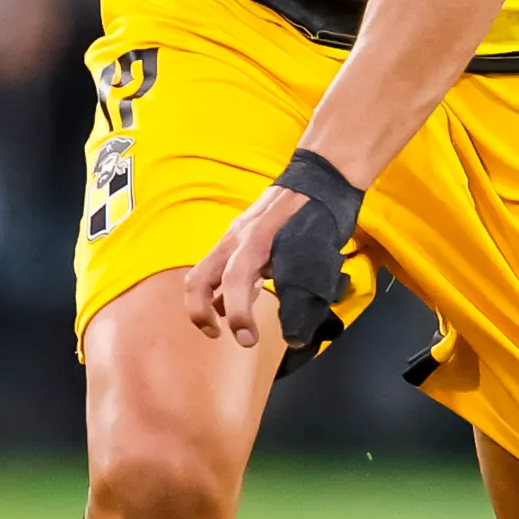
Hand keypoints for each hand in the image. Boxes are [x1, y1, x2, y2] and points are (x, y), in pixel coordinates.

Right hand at [181, 158, 361, 355]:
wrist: (320, 178)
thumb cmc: (320, 215)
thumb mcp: (317, 258)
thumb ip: (302, 297)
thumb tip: (294, 336)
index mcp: (256, 241)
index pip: (234, 282)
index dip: (238, 316)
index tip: (248, 340)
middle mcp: (236, 238)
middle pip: (198, 279)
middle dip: (200, 313)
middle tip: (216, 334)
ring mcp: (234, 235)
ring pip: (204, 273)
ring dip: (209, 301)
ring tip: (229, 322)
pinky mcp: (237, 236)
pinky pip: (218, 266)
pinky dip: (221, 288)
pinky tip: (240, 298)